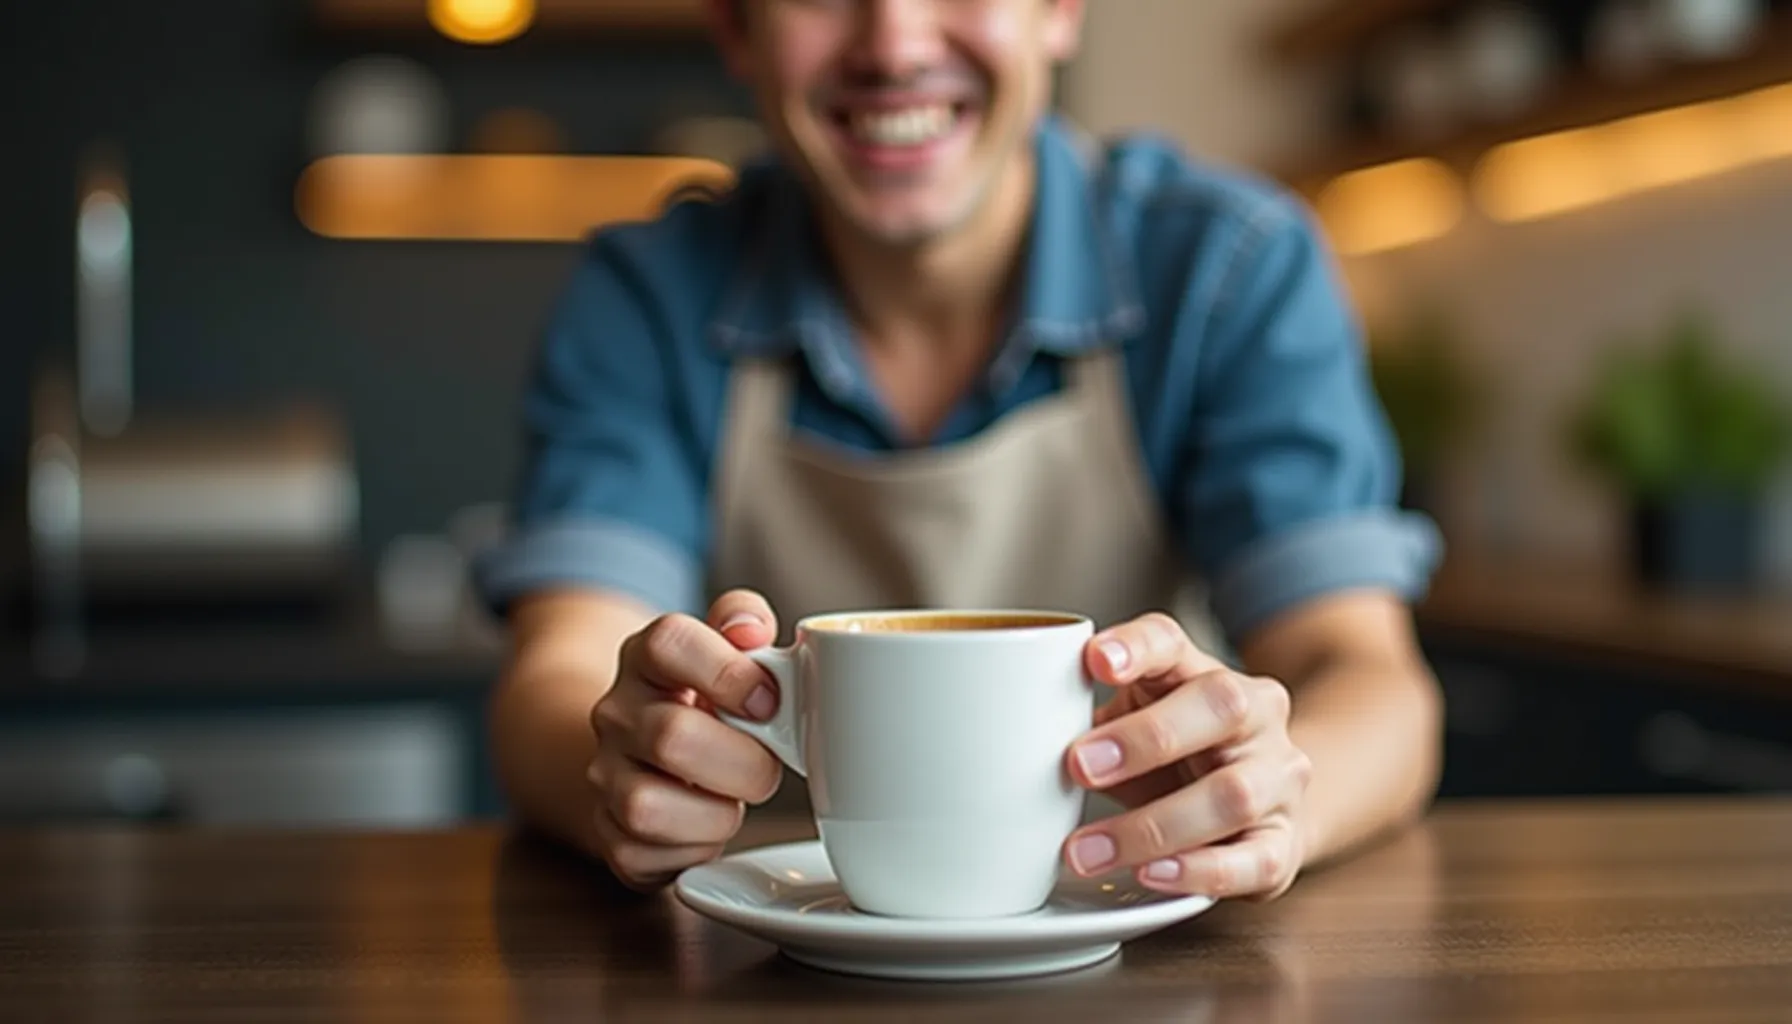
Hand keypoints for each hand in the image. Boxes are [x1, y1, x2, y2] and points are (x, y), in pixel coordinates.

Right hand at [587, 590, 783, 889]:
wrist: (644, 755)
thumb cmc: (707, 701)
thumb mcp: (725, 649)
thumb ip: (744, 622)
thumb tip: (751, 628)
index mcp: (646, 657)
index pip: (669, 642)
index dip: (727, 671)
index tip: (768, 699)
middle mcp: (615, 714)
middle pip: (670, 736)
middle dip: (742, 760)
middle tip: (768, 764)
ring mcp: (605, 777)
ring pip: (647, 806)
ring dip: (716, 813)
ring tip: (735, 800)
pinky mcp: (611, 836)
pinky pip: (645, 856)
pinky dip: (693, 850)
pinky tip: (708, 828)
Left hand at [1061, 613, 1311, 900]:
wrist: (1264, 803)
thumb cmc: (1178, 757)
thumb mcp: (1133, 724)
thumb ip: (1088, 722)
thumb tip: (1013, 739)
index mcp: (1201, 671)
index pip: (1172, 641)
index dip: (1135, 647)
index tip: (1094, 661)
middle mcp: (1255, 713)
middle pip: (1219, 704)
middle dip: (1145, 737)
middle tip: (1078, 767)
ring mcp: (1279, 777)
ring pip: (1232, 794)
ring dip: (1152, 826)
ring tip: (1088, 850)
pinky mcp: (1285, 842)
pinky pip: (1254, 860)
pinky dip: (1200, 871)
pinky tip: (1152, 875)